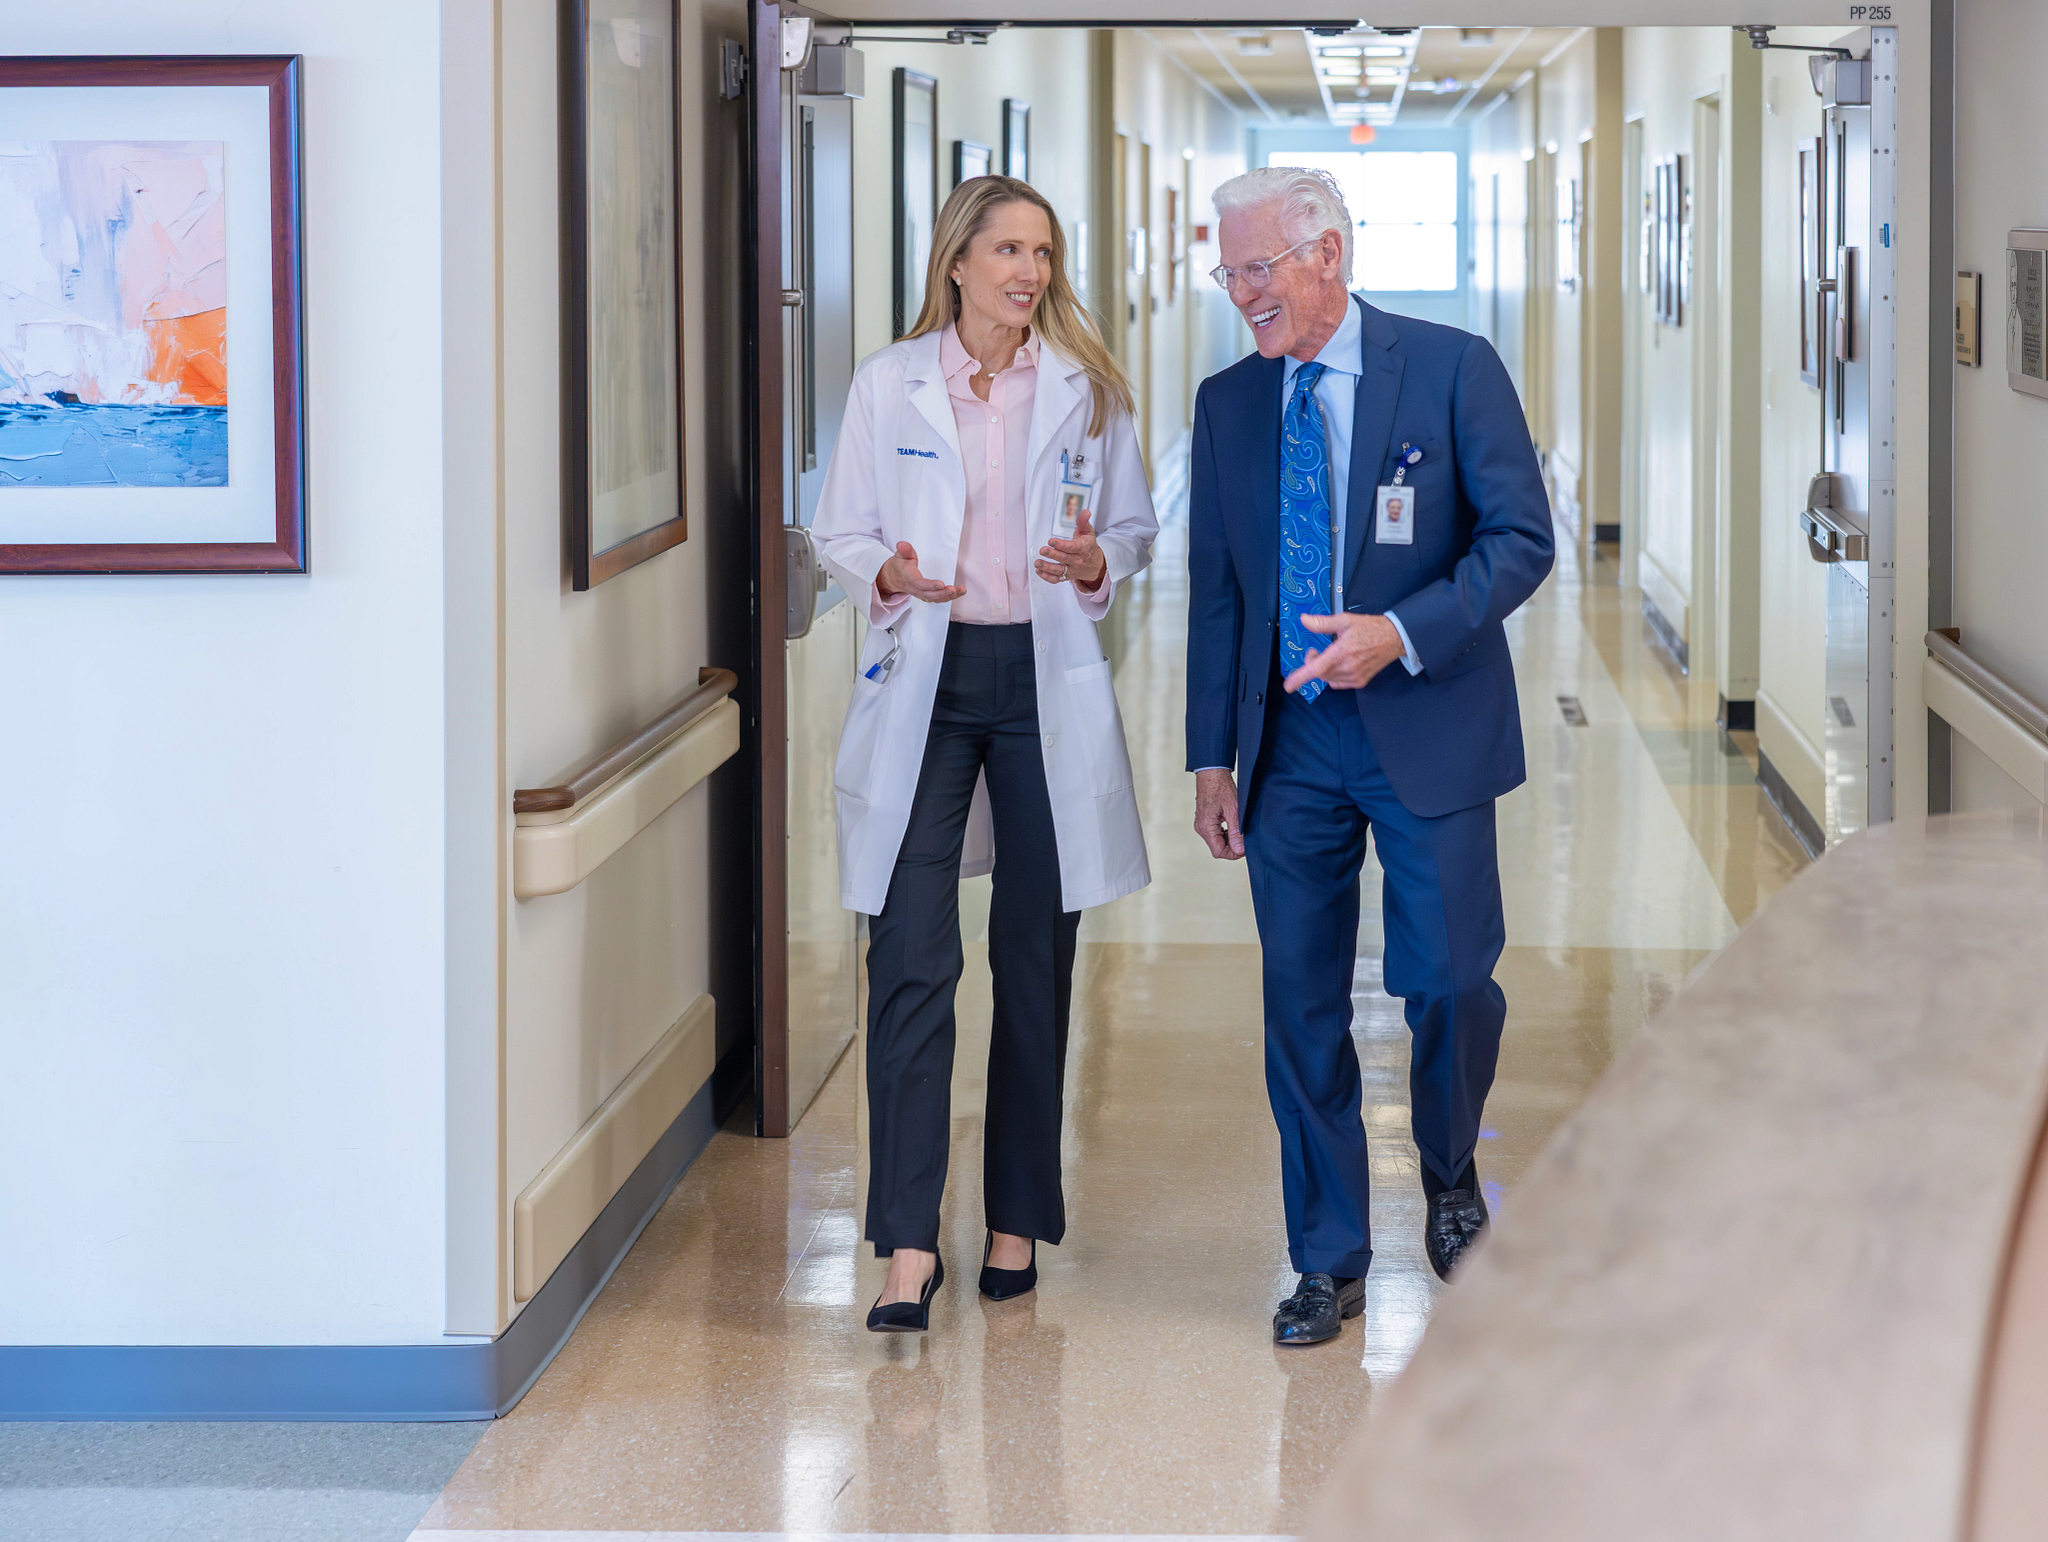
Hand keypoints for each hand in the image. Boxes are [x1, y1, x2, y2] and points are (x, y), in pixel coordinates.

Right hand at [877, 540, 964, 603]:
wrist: (893, 578)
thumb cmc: (899, 566)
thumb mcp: (900, 555)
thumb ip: (904, 550)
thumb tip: (902, 544)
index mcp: (909, 577)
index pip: (919, 583)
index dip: (930, 585)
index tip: (941, 584)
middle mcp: (916, 588)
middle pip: (929, 594)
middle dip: (942, 593)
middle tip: (953, 589)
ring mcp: (922, 593)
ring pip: (935, 598)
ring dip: (949, 596)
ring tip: (960, 590)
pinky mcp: (927, 595)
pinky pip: (938, 599)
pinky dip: (949, 598)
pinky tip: (958, 593)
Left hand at [1036, 509, 1107, 591]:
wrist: (1094, 565)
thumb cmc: (1088, 546)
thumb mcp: (1088, 532)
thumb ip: (1083, 522)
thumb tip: (1085, 511)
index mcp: (1083, 548)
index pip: (1072, 547)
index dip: (1062, 545)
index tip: (1052, 541)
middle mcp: (1077, 560)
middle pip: (1064, 558)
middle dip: (1053, 555)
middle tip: (1043, 550)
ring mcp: (1071, 569)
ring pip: (1059, 570)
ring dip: (1047, 567)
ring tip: (1037, 562)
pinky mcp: (1066, 576)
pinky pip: (1056, 579)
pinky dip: (1047, 577)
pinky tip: (1039, 570)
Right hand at [1193, 768, 1243, 859]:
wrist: (1212, 773)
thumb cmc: (1220, 787)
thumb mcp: (1233, 810)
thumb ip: (1236, 831)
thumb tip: (1239, 849)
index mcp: (1206, 827)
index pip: (1219, 852)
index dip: (1234, 853)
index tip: (1244, 847)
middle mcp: (1201, 828)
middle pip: (1217, 849)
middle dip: (1232, 847)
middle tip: (1244, 838)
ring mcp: (1202, 824)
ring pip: (1216, 842)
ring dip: (1229, 840)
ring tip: (1239, 830)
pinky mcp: (1204, 820)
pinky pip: (1215, 834)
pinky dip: (1225, 834)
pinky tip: (1233, 826)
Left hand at [1283, 613, 1404, 692]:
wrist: (1394, 638)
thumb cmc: (1370, 628)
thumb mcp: (1345, 620)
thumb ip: (1322, 623)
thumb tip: (1304, 620)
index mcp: (1342, 652)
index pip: (1317, 668)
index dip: (1300, 678)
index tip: (1288, 686)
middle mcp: (1348, 667)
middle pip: (1320, 673)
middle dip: (1312, 663)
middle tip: (1315, 651)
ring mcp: (1355, 676)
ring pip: (1328, 679)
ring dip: (1323, 670)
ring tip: (1329, 656)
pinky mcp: (1360, 681)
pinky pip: (1338, 683)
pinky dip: (1332, 676)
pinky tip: (1338, 665)